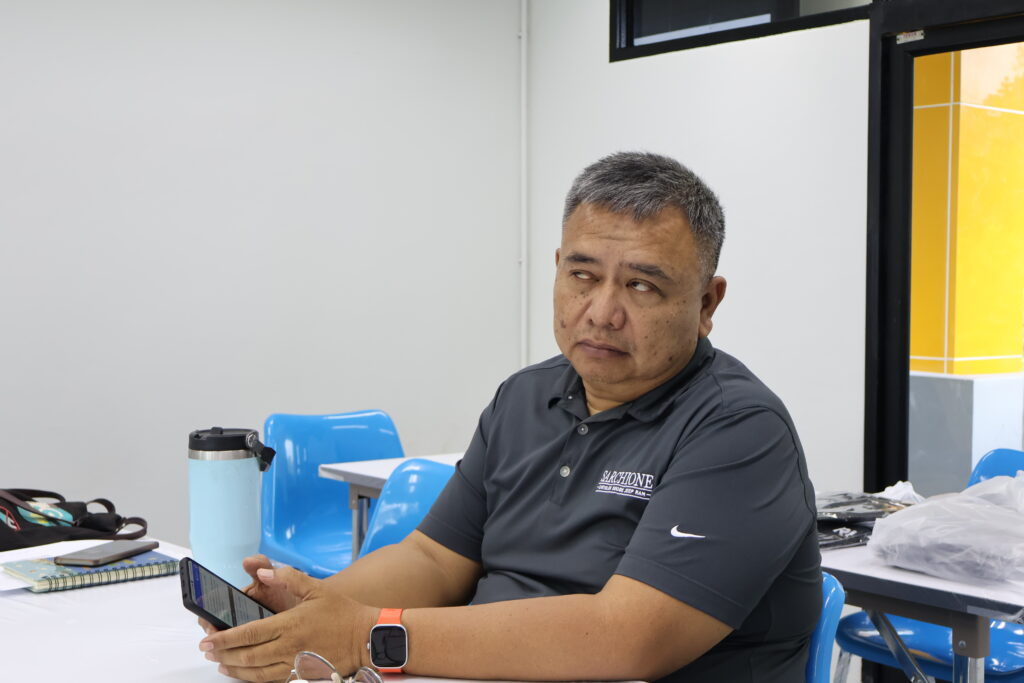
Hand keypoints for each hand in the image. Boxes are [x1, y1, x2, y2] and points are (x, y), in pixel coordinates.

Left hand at [199, 565, 377, 681]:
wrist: (367, 637)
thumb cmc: (342, 612)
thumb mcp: (317, 588)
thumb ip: (288, 577)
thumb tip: (262, 571)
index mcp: (290, 625)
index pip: (248, 634)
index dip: (225, 638)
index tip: (208, 639)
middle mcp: (289, 647)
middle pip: (247, 656)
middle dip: (223, 653)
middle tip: (207, 651)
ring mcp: (295, 665)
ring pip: (256, 673)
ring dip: (235, 668)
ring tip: (221, 663)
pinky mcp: (302, 675)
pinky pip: (272, 681)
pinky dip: (253, 679)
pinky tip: (246, 674)